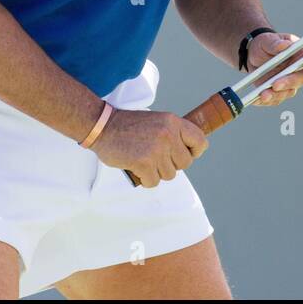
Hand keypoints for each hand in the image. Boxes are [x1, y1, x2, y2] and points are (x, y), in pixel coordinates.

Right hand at [91, 108, 207, 188]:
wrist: (103, 126)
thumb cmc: (128, 126)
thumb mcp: (157, 121)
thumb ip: (172, 134)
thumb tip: (187, 154)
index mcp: (173, 122)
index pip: (199, 141)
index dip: (195, 151)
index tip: (185, 154)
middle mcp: (168, 135)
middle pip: (185, 163)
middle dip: (172, 165)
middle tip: (156, 158)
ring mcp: (157, 150)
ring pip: (169, 174)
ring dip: (157, 172)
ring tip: (144, 160)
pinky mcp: (144, 163)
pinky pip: (154, 182)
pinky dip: (145, 179)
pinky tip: (136, 168)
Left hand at [245, 32, 302, 106]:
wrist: (252, 54)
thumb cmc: (265, 43)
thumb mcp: (267, 39)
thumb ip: (275, 42)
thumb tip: (284, 45)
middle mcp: (301, 70)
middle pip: (302, 79)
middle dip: (289, 82)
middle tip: (275, 84)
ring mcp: (290, 82)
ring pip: (289, 92)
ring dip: (277, 94)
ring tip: (263, 94)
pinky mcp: (279, 92)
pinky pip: (275, 99)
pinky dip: (266, 100)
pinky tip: (256, 99)